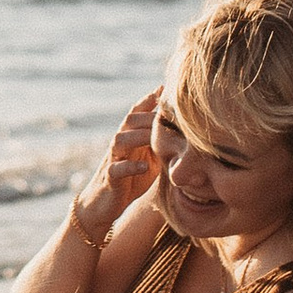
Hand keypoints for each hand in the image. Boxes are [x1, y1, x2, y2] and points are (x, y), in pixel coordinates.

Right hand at [75, 91, 160, 239]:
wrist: (103, 206)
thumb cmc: (130, 181)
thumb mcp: (149, 161)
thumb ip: (161, 146)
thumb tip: (188, 135)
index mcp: (131, 139)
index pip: (137, 113)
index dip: (149, 99)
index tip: (165, 87)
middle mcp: (120, 146)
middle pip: (129, 121)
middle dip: (148, 116)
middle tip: (169, 116)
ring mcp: (113, 160)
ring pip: (119, 139)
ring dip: (138, 137)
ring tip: (155, 139)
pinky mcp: (109, 179)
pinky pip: (116, 169)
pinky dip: (130, 166)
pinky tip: (144, 167)